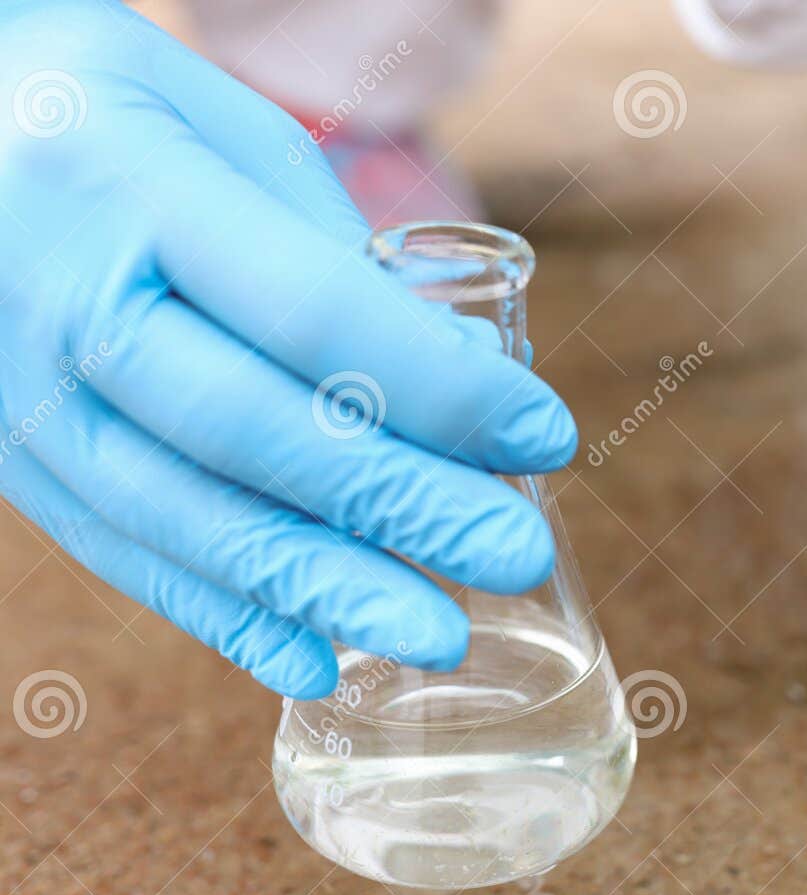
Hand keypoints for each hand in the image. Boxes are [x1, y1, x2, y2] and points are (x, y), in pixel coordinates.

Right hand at [0, 1, 575, 697]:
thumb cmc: (103, 111)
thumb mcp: (216, 123)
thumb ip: (327, 247)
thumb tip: (462, 363)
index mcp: (124, 186)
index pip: (310, 311)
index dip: (437, 385)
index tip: (541, 432)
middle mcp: (60, 301)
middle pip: (255, 430)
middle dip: (402, 503)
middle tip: (515, 552)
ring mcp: (20, 392)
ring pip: (187, 516)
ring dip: (325, 588)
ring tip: (437, 634)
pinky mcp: (12, 456)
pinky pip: (122, 552)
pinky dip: (225, 615)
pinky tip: (317, 659)